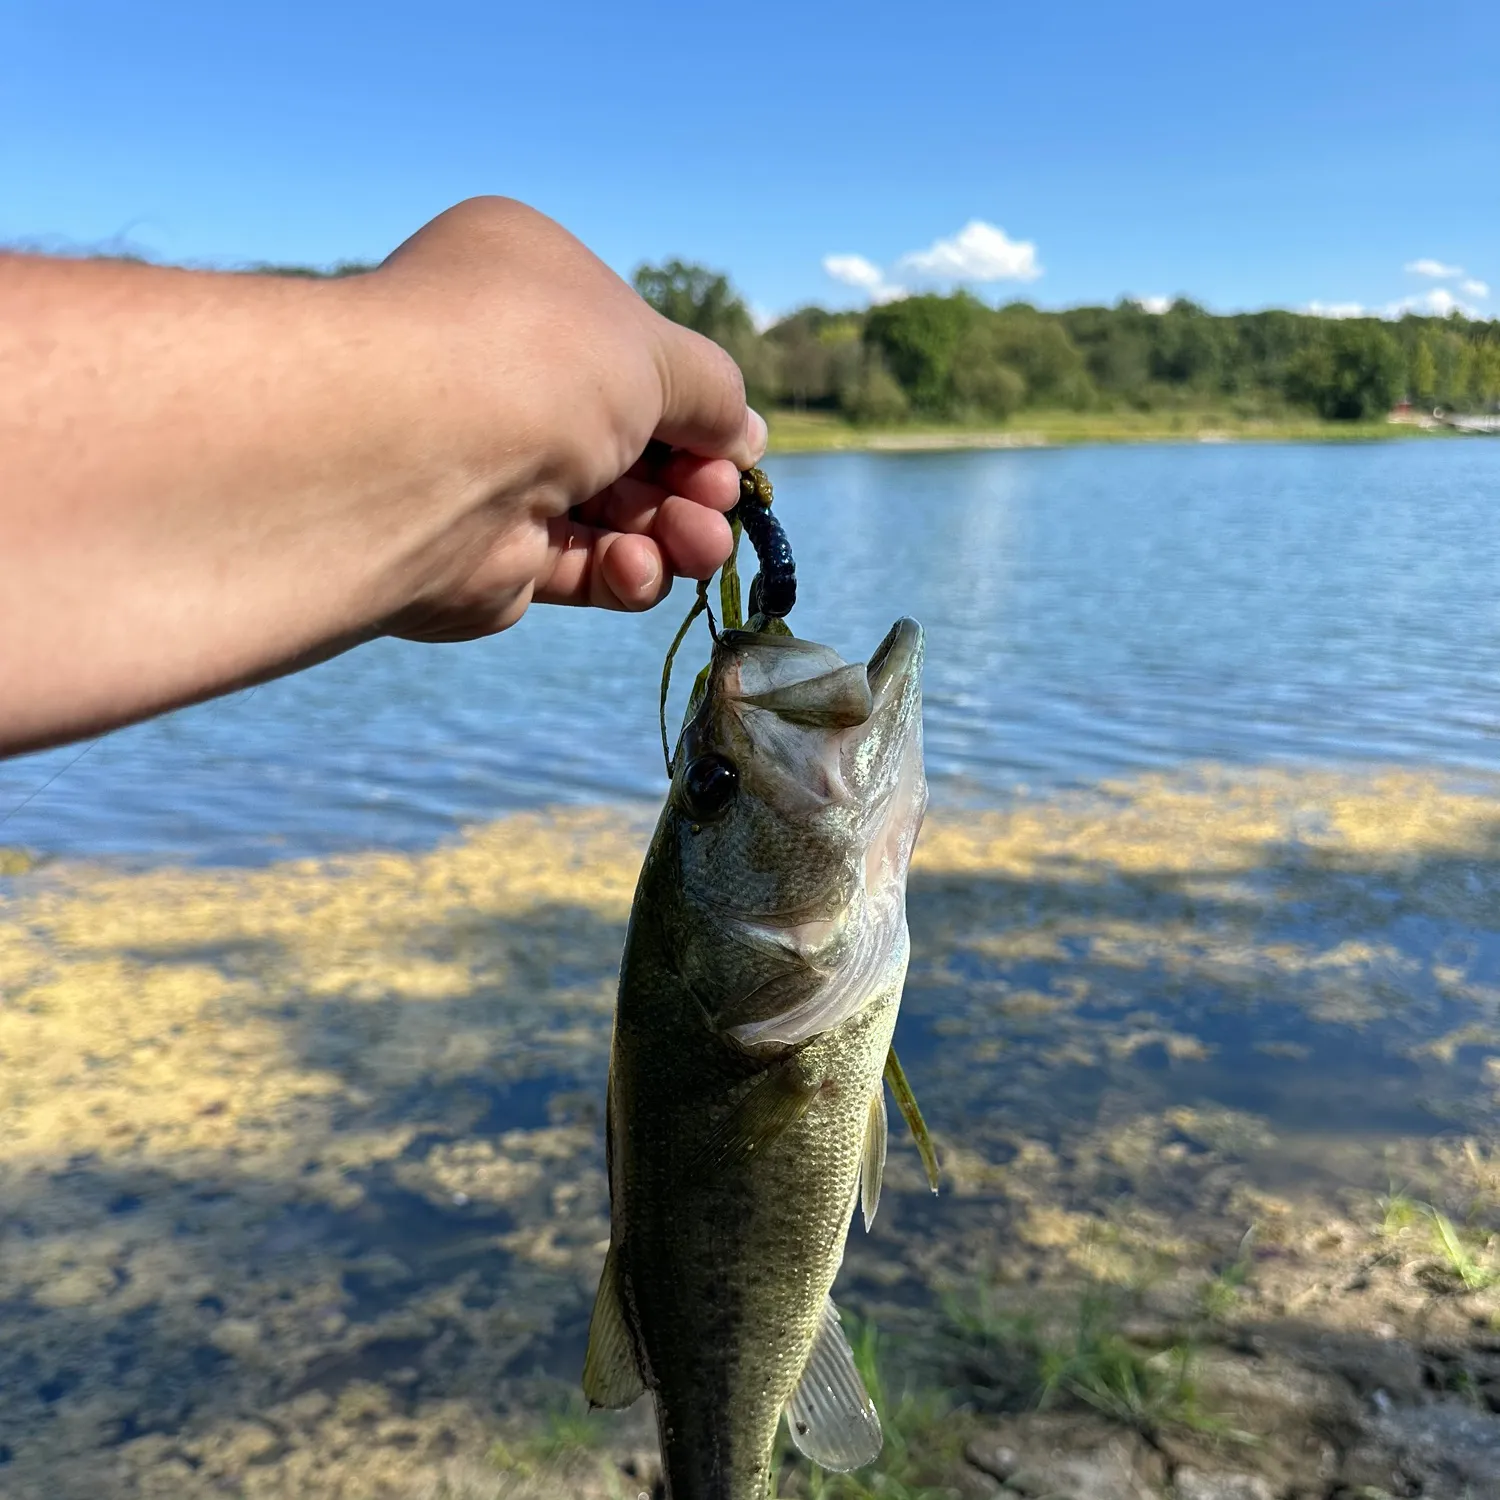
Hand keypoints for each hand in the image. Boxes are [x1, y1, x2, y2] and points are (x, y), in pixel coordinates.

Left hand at [366, 198, 766, 641]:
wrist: (420, 457)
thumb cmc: (540, 364)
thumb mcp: (655, 352)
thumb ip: (713, 392)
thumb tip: (745, 438)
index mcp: (528, 288)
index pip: (631, 352)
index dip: (695, 408)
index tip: (739, 448)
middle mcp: (502, 372)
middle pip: (632, 441)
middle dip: (694, 479)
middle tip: (723, 503)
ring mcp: (493, 467)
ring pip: (614, 510)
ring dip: (675, 532)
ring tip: (701, 547)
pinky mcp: (490, 554)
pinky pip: (579, 565)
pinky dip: (623, 572)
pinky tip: (638, 568)